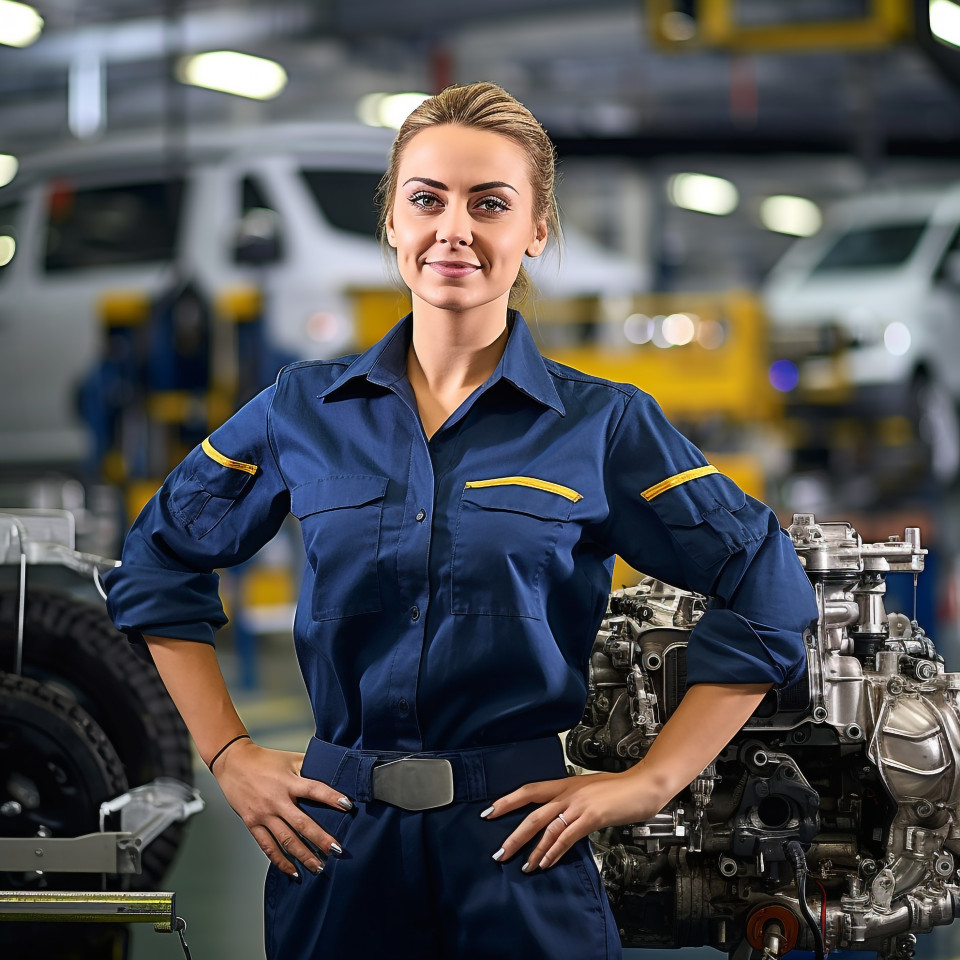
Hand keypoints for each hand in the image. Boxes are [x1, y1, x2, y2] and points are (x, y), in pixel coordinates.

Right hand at [212, 739, 352, 876]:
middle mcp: (277, 800)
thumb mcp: (290, 758)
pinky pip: (268, 846)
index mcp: (288, 782)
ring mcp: (264, 814)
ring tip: (318, 867)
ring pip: (286, 840)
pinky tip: (292, 870)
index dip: (332, 797)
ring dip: (304, 855)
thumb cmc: (264, 760)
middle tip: (337, 850)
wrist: (233, 763)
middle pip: (302, 823)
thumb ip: (310, 765)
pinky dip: (280, 860)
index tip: (348, 805)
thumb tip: (332, 770)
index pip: (315, 790)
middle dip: (321, 839)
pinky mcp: (252, 823)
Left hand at [484, 769, 665, 871]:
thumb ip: (572, 800)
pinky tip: (545, 863)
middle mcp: (568, 792)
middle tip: (499, 853)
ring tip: (522, 866)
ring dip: (532, 850)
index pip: (529, 790)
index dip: (507, 800)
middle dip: (514, 835)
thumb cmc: (619, 788)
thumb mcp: (589, 789)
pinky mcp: (591, 817)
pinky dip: (554, 852)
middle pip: (532, 813)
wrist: (644, 784)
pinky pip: (567, 837)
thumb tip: (559, 814)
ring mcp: (579, 804)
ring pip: (547, 828)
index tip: (489, 812)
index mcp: (565, 783)